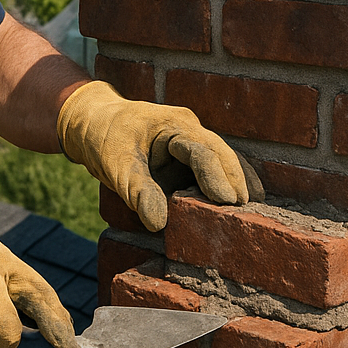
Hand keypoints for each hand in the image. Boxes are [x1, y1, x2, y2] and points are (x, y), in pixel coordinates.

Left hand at [57, 80, 262, 231]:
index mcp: (174, 125)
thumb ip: (138, 191)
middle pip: (221, 154)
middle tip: (248, 210)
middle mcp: (190, 131)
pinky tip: (240, 204)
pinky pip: (211, 169)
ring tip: (254, 210)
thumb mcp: (116, 164)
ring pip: (221, 161)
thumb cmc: (104, 138)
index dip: (217, 176)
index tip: (227, 201)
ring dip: (236, 182)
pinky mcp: (187, 158)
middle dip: (235, 180)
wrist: (93, 122)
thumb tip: (158, 224)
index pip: (203, 150)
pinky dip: (224, 184)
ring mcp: (191, 143)